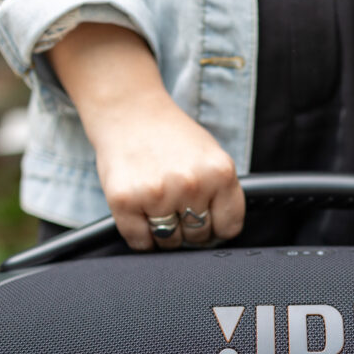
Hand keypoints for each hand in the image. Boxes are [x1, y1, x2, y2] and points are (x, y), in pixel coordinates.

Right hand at [90, 94, 244, 250]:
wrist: (129, 110)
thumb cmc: (171, 136)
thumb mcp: (211, 156)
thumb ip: (222, 193)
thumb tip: (221, 234)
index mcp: (219, 172)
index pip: (229, 227)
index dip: (217, 228)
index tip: (207, 222)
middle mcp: (191, 184)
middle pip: (198, 237)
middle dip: (188, 228)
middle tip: (175, 205)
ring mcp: (157, 193)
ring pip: (169, 242)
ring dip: (164, 233)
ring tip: (157, 204)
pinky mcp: (125, 201)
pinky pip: (140, 242)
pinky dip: (140, 236)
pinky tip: (140, 212)